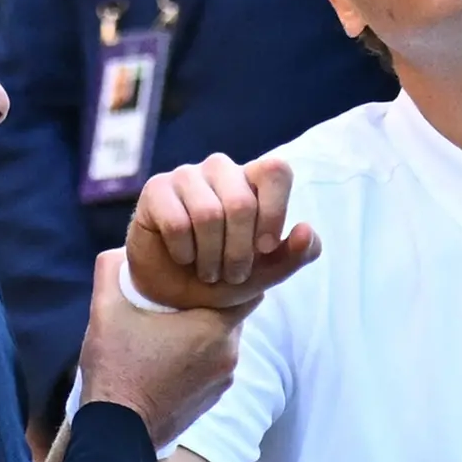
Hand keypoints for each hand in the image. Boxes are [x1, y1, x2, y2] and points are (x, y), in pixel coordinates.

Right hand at [78, 249, 249, 443]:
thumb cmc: (116, 369)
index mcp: (212, 327)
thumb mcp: (106, 312)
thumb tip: (119, 251)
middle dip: (213, 300)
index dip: (229, 273)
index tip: (207, 267)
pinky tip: (171, 353)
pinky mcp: (213, 398)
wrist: (117, 432)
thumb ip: (112, 273)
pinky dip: (200, 355)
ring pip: (223, 341)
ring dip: (205, 330)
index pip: (246, 287)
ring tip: (173, 324)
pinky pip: (215, 365)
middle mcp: (228, 354)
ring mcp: (223, 379)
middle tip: (184, 291)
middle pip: (234, 314)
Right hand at [127, 153, 322, 310]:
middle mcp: (221, 169)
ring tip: (208, 272)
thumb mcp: (267, 273)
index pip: (276, 171)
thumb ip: (296, 254)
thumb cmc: (226, 274)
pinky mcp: (155, 189)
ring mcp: (186, 175)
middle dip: (239, 252)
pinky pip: (176, 223)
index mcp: (253, 180)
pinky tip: (183, 257)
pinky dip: (184, 252)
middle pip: (241, 203)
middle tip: (232, 274)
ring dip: (211, 257)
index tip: (265, 249)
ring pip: (208, 215)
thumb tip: (306, 230)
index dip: (274, 212)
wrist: (176, 292)